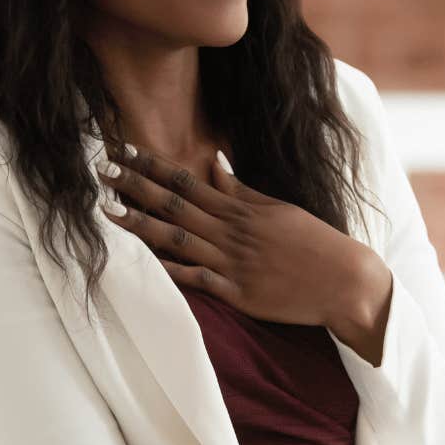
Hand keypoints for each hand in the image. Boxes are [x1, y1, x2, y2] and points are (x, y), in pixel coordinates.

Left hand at [99, 145, 393, 359]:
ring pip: (178, 239)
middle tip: (101, 169)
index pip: (186, 181)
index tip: (124, 151)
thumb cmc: (312, 242)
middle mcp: (231, 232)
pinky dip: (171, 271)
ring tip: (108, 211)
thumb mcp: (276, 207)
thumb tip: (212, 161)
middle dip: (135, 186)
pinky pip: (198, 280)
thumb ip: (240, 189)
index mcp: (240, 209)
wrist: (344, 281)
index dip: (152, 166)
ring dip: (141, 225)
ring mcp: (233, 263)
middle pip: (174, 204)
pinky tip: (143, 263)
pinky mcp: (238, 293)